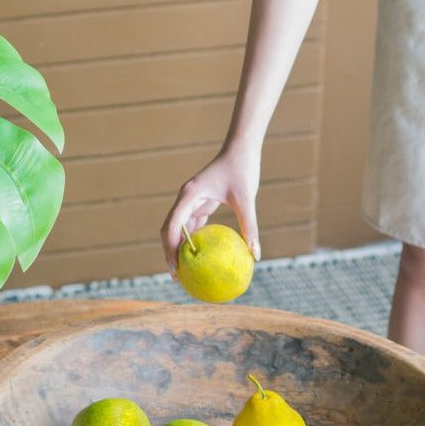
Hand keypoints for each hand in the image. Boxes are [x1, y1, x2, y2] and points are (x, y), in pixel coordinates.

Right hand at [160, 147, 260, 274]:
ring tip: (186, 271)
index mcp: (189, 196)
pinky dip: (193, 242)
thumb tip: (256, 254)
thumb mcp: (246, 199)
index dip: (169, 249)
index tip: (176, 269)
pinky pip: (193, 226)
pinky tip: (200, 257)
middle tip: (177, 277)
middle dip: (169, 253)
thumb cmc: (242, 169)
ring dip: (179, 249)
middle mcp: (185, 199)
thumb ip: (249, 226)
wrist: (241, 148)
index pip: (172, 226)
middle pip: (168, 230)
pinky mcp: (201, 203)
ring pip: (178, 230)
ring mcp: (191, 201)